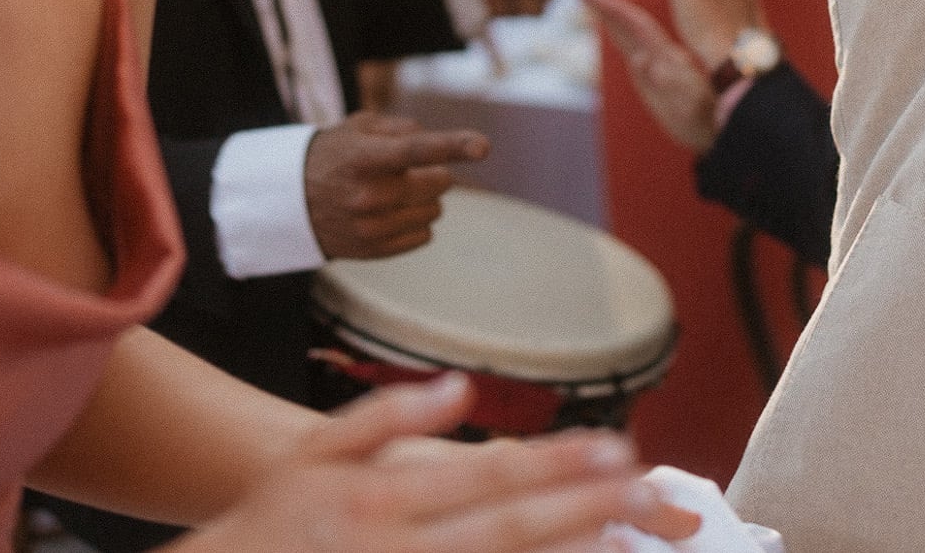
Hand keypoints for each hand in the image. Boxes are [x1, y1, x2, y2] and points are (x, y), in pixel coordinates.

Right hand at [178, 375, 699, 552]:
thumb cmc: (271, 521)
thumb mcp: (313, 455)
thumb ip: (384, 417)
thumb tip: (456, 388)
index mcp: (381, 502)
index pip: (488, 478)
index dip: (557, 464)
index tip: (617, 449)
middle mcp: (402, 551)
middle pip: (514, 532)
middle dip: (589, 513)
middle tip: (653, 495)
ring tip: (635, 541)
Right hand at [305, 114, 486, 260]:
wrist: (290, 201)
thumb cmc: (334, 155)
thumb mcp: (358, 127)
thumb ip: (401, 127)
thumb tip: (433, 143)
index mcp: (365, 158)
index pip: (416, 150)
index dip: (452, 146)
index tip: (483, 146)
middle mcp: (369, 195)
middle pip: (439, 183)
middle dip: (433, 173)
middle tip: (408, 171)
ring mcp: (371, 227)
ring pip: (435, 210)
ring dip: (425, 199)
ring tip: (394, 192)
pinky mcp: (373, 250)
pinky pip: (424, 235)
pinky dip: (416, 222)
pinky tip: (390, 213)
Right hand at [582, 0, 717, 153]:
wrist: (727, 128)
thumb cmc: (707, 119)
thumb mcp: (688, 103)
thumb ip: (663, 80)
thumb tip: (639, 57)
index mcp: (666, 57)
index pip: (633, 22)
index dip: (609, 6)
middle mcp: (663, 57)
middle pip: (632, 24)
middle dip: (607, 8)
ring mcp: (663, 67)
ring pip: (636, 37)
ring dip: (616, 20)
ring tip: (600, 8)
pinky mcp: (662, 81)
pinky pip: (639, 53)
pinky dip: (627, 40)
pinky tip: (622, 38)